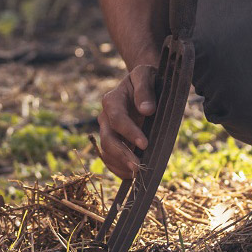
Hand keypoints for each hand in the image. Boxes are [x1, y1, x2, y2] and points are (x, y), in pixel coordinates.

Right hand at [97, 64, 159, 179]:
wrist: (142, 85)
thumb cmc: (146, 79)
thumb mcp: (146, 75)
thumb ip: (145, 89)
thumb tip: (146, 110)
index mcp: (112, 100)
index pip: (117, 118)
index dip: (129, 132)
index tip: (145, 143)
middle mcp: (105, 117)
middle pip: (107, 139)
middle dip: (122, 154)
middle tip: (138, 167)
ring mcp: (107, 131)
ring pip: (106, 151)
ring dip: (120, 164)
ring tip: (136, 174)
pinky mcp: (113, 141)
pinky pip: (110, 159)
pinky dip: (118, 169)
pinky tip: (131, 176)